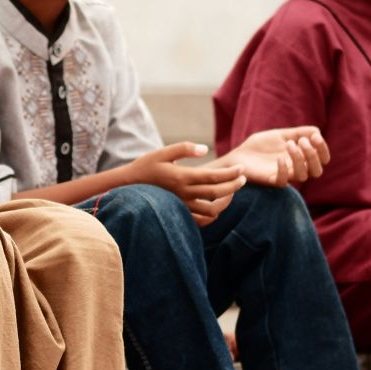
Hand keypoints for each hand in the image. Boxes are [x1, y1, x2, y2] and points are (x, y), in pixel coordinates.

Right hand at [129, 142, 246, 225]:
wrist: (127, 187)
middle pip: (217, 193)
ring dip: (225, 202)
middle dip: (234, 186)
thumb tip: (205, 149)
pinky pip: (200, 220)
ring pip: (211, 210)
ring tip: (231, 192)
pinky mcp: (178, 214)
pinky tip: (216, 206)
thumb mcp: (162, 152)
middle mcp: (183, 194)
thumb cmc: (145, 166)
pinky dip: (212, 215)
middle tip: (243, 179)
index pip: (214, 176)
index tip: (242, 168)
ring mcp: (181, 206)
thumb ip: (184, 148)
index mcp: (182, 177)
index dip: (231, 173)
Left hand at [223, 127, 329, 186]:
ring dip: (300, 159)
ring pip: (303, 176)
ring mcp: (284, 176)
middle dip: (313, 155)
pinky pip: (283, 181)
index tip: (315, 136)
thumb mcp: (281, 135)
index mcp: (301, 158)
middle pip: (317, 171)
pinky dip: (284, 169)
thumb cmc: (261, 146)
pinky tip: (279, 158)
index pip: (322, 159)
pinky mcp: (270, 180)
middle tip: (302, 142)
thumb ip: (299, 132)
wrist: (240, 154)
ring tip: (290, 145)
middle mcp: (296, 169)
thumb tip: (317, 131)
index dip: (323, 149)